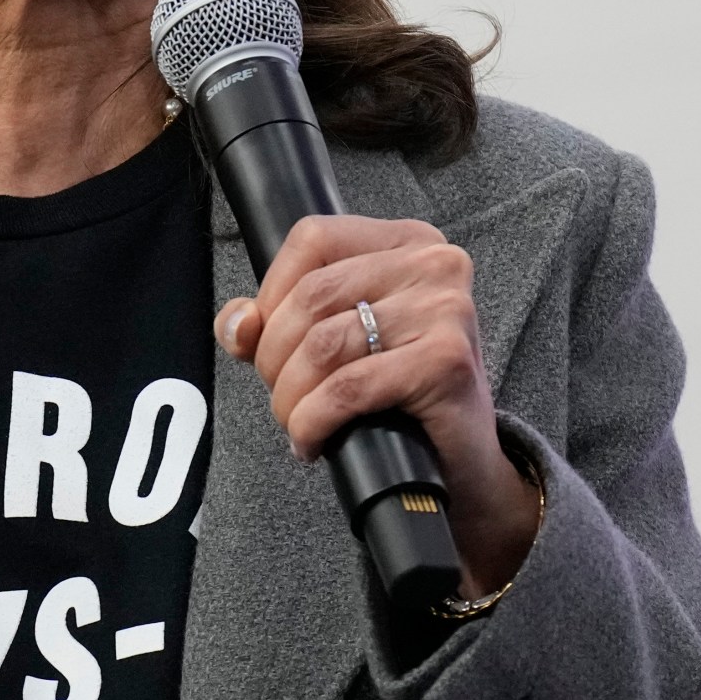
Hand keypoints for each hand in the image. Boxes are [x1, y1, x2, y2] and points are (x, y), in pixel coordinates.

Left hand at [215, 215, 540, 598]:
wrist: (462, 460)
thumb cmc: (398, 392)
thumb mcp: (336, 340)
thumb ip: (274, 322)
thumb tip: (238, 324)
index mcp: (406, 241)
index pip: (312, 239)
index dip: (271, 293)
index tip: (266, 340)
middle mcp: (434, 263)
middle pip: (312, 295)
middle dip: (275, 355)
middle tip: (282, 394)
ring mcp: (445, 309)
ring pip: (324, 344)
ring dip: (291, 394)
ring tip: (295, 421)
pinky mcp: (447, 361)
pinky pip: (348, 388)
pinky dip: (313, 420)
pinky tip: (312, 440)